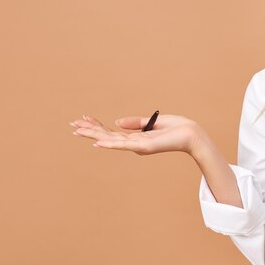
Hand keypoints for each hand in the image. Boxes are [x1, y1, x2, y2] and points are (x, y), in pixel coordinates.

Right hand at [70, 114, 204, 155]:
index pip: (112, 132)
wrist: (192, 134)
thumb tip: (117, 122)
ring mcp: (138, 146)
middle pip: (107, 136)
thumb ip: (135, 122)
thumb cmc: (177, 128)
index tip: (84, 118)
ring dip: (94, 135)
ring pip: (111, 140)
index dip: (97, 126)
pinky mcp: (144, 147)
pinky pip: (124, 144)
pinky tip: (97, 142)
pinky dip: (110, 143)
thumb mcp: (153, 122)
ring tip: (77, 131)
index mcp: (137, 138)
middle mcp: (134, 144)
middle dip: (90, 130)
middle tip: (72, 125)